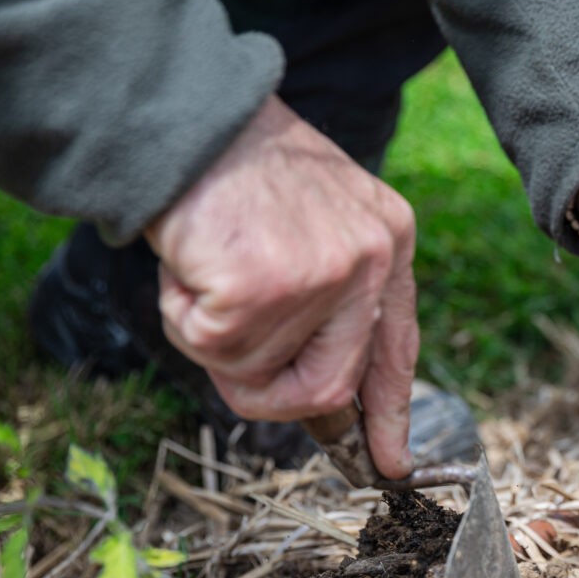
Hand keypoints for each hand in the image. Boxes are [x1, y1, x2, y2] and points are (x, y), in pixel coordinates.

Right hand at [145, 95, 418, 478]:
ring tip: (207, 262)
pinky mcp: (262, 288)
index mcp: (391, 240)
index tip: (388, 462)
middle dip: (267, 391)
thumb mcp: (317, 217)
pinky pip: (208, 347)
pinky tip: (190, 258)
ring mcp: (321, 277)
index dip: (389, 412)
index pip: (397, 348)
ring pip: (252, 371)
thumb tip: (323, 392)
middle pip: (325, 388)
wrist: (184, 115)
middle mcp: (371, 261)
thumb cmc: (238, 167)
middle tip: (223, 343)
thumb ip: (331, 294)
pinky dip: (182, 312)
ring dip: (209, 330)